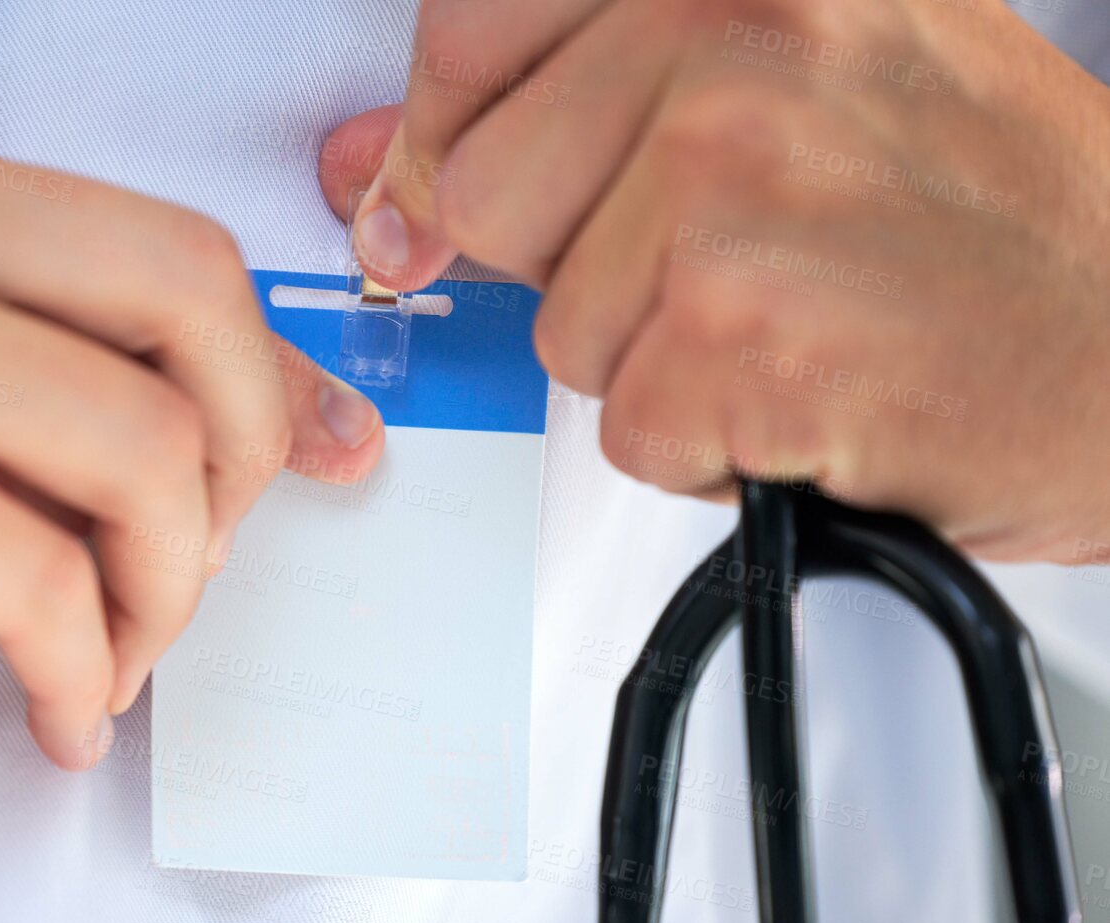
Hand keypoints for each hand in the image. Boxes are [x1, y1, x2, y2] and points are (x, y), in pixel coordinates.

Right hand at [0, 51, 384, 767]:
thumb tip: (128, 409)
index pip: (137, 235)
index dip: (248, 361)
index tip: (301, 445)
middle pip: (188, 297)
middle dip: (247, 448)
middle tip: (209, 550)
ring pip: (146, 448)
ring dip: (167, 583)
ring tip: (114, 651)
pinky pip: (50, 582)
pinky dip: (86, 667)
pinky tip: (60, 709)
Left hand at [337, 0, 1109, 560]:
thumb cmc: (981, 211)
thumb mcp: (784, 82)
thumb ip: (569, 95)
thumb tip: (380, 164)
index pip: (471, 29)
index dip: (457, 134)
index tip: (472, 186)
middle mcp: (740, 38)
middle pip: (489, 194)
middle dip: (579, 260)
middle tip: (725, 259)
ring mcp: (735, 186)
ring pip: (556, 326)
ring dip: (656, 357)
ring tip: (793, 318)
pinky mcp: (740, 334)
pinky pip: (624, 424)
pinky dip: (706, 442)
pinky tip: (810, 389)